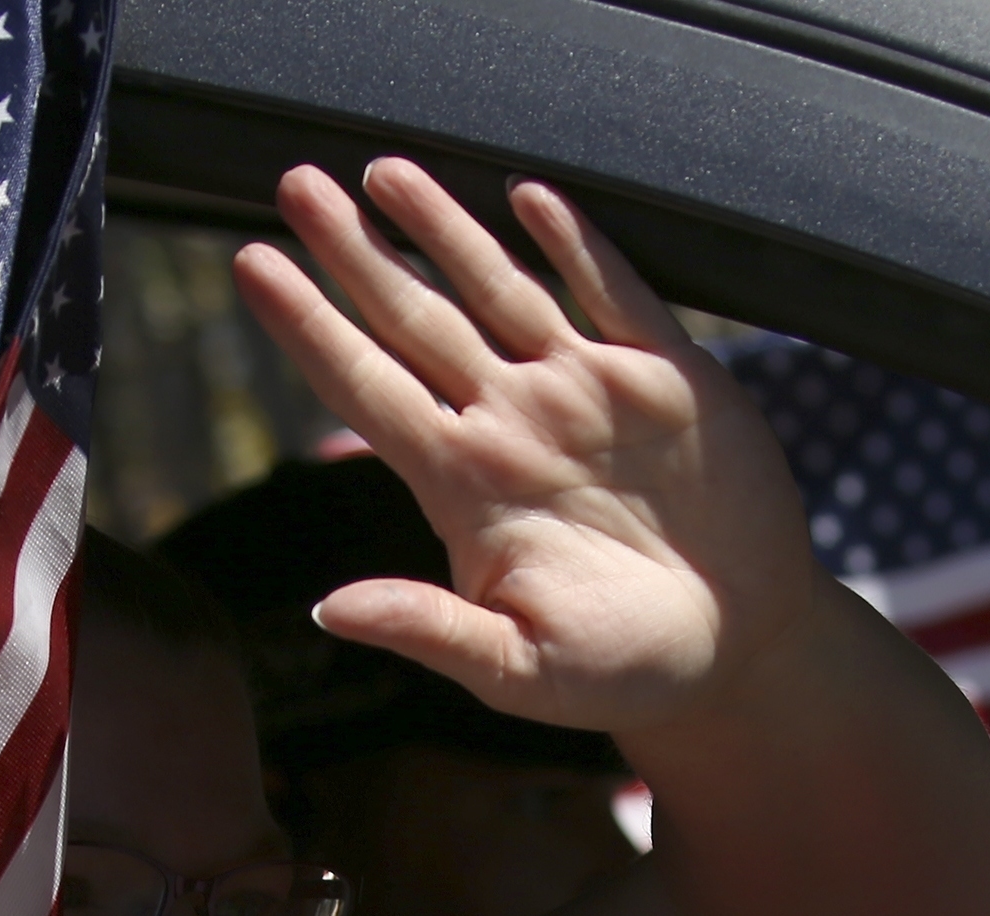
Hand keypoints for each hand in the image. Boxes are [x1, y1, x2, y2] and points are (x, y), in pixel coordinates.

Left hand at [234, 160, 818, 744]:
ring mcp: (584, 393)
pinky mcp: (664, 377)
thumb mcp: (517, 668)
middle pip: (415, 319)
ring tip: (384, 169)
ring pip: (497, 288)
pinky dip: (573, 244)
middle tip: (295, 184)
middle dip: (354, 252)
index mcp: (466, 487)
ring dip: (443, 227)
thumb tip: (330, 610)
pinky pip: (610, 291)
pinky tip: (528, 198)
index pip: (366, 389)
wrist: (738, 654)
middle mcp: (512, 424)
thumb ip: (429, 630)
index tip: (250, 266)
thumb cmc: (622, 672)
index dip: (308, 327)